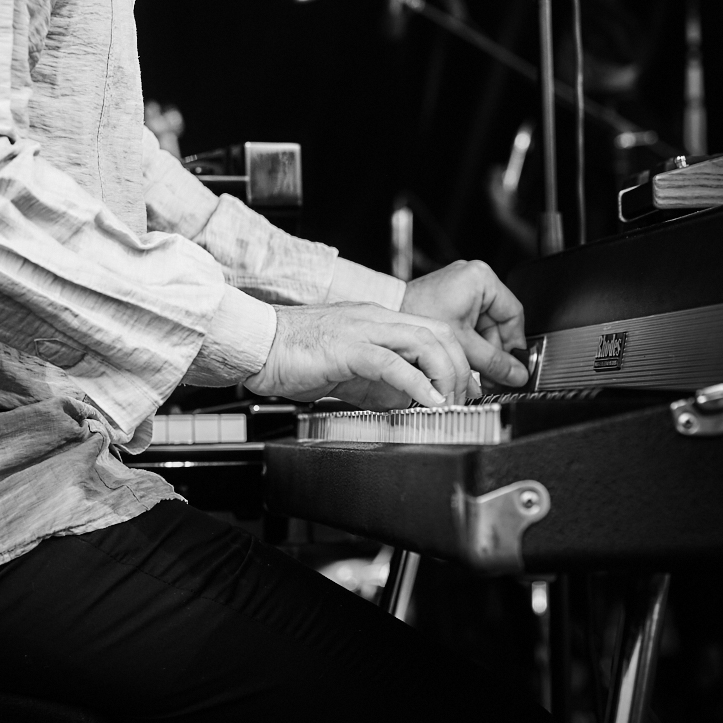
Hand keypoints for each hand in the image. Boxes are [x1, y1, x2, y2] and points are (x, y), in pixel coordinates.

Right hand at [245, 302, 475, 407]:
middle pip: (439, 332)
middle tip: (462, 400)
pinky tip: (427, 401)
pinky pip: (391, 362)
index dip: (458, 361)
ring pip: (423, 341)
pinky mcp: (346, 348)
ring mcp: (361, 330)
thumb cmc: (293, 355)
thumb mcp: (349, 369)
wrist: (256, 344)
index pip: (434, 330)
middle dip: (460, 368)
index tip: (465, 390)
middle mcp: (375, 319)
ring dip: (445, 375)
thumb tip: (408, 400)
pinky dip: (416, 382)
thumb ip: (380, 381)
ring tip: (448, 403)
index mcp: (377, 320)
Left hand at [401, 260, 528, 390]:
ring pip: (484, 329)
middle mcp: (473, 279)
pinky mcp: (450, 300)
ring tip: (476, 376)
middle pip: (498, 325)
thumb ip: (493, 361)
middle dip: (494, 354)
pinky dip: (469, 346)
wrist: (385, 318)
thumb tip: (518, 374)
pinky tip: (464, 365)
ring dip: (481, 354)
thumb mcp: (463, 345)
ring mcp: (461, 289)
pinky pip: (470, 326)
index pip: (513, 315)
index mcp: (481, 279)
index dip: (513, 344)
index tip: (511, 365)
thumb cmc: (416, 317)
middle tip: (492, 377)